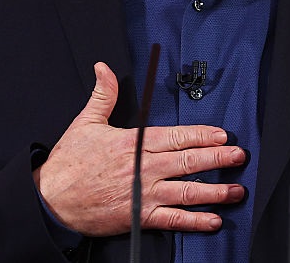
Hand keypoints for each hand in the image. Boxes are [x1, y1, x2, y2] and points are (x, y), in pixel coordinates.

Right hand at [34, 62, 246, 235]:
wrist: (51, 200)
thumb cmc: (69, 164)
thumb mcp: (85, 122)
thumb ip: (103, 94)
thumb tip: (104, 68)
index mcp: (133, 143)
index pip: (175, 136)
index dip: (201, 135)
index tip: (222, 135)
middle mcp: (143, 168)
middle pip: (187, 161)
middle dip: (217, 158)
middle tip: (239, 156)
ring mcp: (143, 194)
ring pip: (186, 191)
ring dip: (214, 191)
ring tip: (236, 190)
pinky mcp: (139, 217)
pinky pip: (172, 220)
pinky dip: (194, 220)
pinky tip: (212, 220)